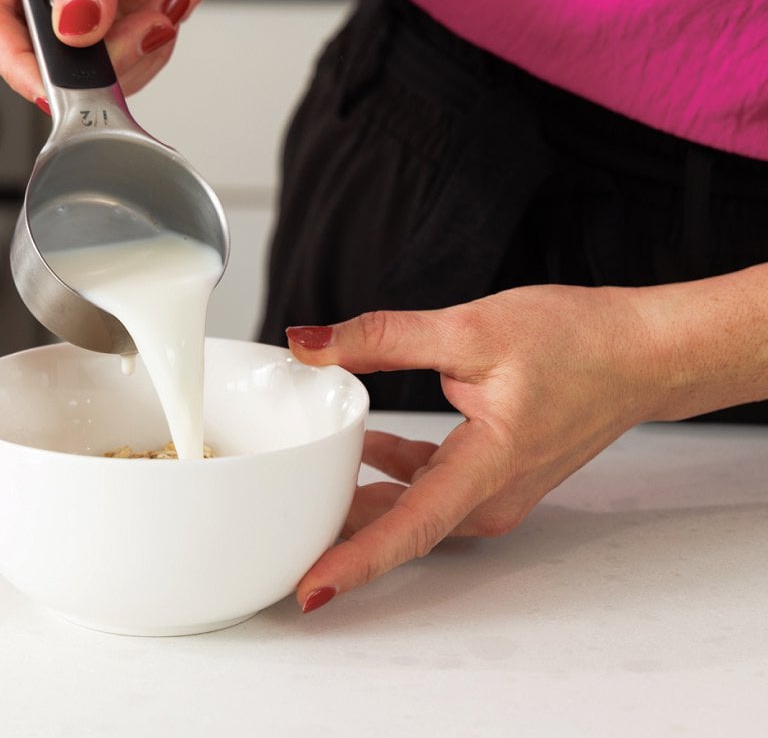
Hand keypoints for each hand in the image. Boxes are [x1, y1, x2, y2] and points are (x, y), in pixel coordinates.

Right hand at [0, 0, 268, 105]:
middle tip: (125, 42)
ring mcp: (84, 10)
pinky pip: (125, 68)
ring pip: (86, 72)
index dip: (13, 60)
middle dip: (86, 63)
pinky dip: (150, 51)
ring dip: (129, 57)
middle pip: (38, 55)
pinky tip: (164, 11)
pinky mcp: (120, 28)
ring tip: (157, 11)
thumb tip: (73, 24)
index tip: (46, 88)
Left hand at [283, 284, 668, 612]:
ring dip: (358, 502)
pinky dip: (389, 474)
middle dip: (336, 533)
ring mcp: (490, 493)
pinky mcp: (488, 477)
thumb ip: (381, 339)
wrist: (640, 353)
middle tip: (276, 531)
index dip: (353, 562)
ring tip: (301, 490)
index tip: (308, 587)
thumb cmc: (578, 343)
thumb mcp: (469, 328)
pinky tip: (360, 448)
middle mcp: (488, 497)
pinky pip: (424, 488)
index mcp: (486, 470)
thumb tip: (310, 343)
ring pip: (407, 509)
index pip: (407, 530)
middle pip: (396, 527)